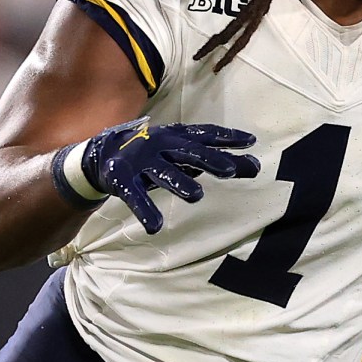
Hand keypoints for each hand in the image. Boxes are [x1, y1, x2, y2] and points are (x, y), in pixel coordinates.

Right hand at [65, 119, 259, 233]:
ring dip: (179, 182)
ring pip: (163, 172)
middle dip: (209, 159)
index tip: (250, 142)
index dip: (227, 138)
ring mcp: (142, 161)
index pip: (206, 135)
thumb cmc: (157, 154)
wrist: (105, 154)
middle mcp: (161, 144)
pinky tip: (155, 226)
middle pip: (188, 151)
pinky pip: (135, 196)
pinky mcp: (123, 179)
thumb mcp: (186, 155)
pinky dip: (145, 211)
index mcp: (177, 136)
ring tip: (196, 196)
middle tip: (230, 170)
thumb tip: (257, 167)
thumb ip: (218, 161)